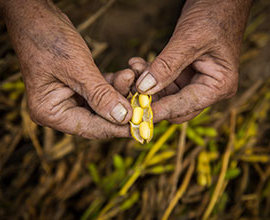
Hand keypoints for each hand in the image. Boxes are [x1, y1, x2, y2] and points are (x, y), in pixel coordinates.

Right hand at [2, 1, 133, 137]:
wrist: (35, 16)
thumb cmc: (48, 39)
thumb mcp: (76, 68)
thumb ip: (100, 95)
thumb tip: (124, 118)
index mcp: (50, 112)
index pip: (90, 128)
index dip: (117, 128)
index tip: (141, 126)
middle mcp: (59, 110)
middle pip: (98, 118)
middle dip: (121, 106)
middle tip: (142, 97)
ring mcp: (69, 99)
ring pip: (102, 105)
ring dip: (119, 91)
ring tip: (130, 75)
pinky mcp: (78, 88)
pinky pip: (100, 92)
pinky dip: (113, 84)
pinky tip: (125, 74)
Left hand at [134, 0, 251, 123]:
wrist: (220, 0)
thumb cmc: (214, 15)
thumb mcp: (189, 40)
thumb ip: (167, 65)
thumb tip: (144, 88)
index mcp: (219, 86)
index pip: (184, 107)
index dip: (160, 110)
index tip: (136, 114)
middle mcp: (208, 89)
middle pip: (174, 107)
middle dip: (151, 99)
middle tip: (130, 91)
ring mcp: (194, 82)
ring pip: (165, 95)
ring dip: (146, 86)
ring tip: (133, 69)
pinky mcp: (183, 75)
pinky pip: (162, 82)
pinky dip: (149, 75)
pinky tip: (137, 64)